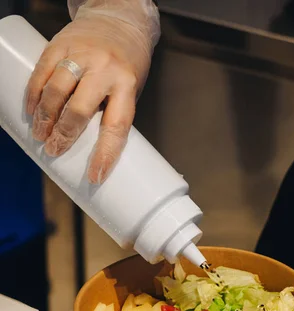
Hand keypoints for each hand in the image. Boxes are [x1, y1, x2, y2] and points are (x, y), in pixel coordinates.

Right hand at [26, 3, 157, 183]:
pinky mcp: (60, 44)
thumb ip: (110, 112)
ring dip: (45, 119)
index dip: (104, 155)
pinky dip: (34, 95)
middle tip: (54, 150)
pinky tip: (32, 111)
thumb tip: (91, 148)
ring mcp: (81, 55)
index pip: (116, 127)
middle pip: (79, 110)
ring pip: (56, 92)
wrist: (117, 19)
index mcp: (127, 85)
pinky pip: (42, 73)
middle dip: (64, 136)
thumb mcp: (130, 89)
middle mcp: (105, 69)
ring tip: (40, 135)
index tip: (95, 177)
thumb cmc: (127, 63)